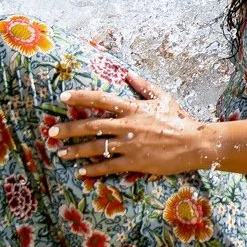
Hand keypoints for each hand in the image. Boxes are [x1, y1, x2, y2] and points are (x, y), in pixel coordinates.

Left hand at [47, 71, 216, 177]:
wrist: (194, 144)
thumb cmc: (179, 120)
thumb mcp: (163, 98)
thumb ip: (143, 86)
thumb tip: (128, 74)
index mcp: (133, 108)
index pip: (101, 100)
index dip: (80, 97)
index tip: (63, 98)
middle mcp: (127, 126)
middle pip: (91, 126)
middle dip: (68, 129)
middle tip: (51, 132)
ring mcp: (129, 145)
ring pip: (95, 148)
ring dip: (75, 151)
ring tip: (61, 153)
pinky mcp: (134, 162)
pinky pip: (108, 166)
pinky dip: (93, 169)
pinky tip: (82, 172)